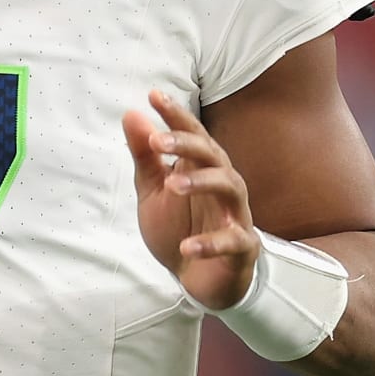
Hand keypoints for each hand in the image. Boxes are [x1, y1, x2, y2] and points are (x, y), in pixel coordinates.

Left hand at [122, 90, 258, 309]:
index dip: (175, 115)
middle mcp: (223, 184)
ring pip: (230, 187)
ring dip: (203, 182)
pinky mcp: (242, 248)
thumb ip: (145, 156)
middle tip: (157, 141)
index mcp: (202, 168)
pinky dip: (211, 243)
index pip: (192, 134)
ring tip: (174, 186)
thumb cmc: (178, 228)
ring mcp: (235, 215)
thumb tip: (132, 114)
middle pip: (214, 154)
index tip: (153, 96)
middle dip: (188, 144)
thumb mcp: (153, 191)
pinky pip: (234, 240)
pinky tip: (187, 245)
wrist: (195, 279)